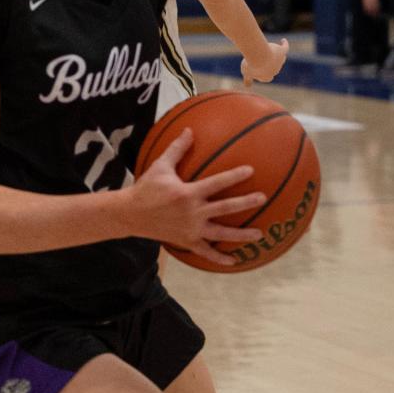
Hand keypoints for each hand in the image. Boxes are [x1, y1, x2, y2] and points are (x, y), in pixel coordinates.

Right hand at [124, 129, 263, 268]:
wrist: (131, 214)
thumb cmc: (146, 187)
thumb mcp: (160, 166)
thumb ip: (177, 149)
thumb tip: (189, 130)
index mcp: (188, 193)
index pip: (216, 182)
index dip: (234, 176)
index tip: (250, 170)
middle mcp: (193, 212)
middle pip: (225, 207)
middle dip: (246, 203)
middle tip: (263, 198)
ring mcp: (191, 229)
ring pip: (221, 233)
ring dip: (241, 235)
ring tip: (259, 235)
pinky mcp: (187, 241)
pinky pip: (206, 252)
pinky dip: (220, 259)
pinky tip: (234, 262)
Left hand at [241, 38, 288, 84]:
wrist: (258, 56)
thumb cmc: (251, 65)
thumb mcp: (246, 72)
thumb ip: (248, 79)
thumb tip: (247, 86)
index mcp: (267, 77)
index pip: (268, 77)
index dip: (264, 74)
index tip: (260, 70)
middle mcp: (275, 70)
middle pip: (275, 68)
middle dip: (270, 64)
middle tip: (263, 58)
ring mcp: (279, 61)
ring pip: (281, 59)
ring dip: (278, 56)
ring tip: (274, 51)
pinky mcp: (282, 52)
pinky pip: (285, 48)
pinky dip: (284, 44)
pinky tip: (283, 41)